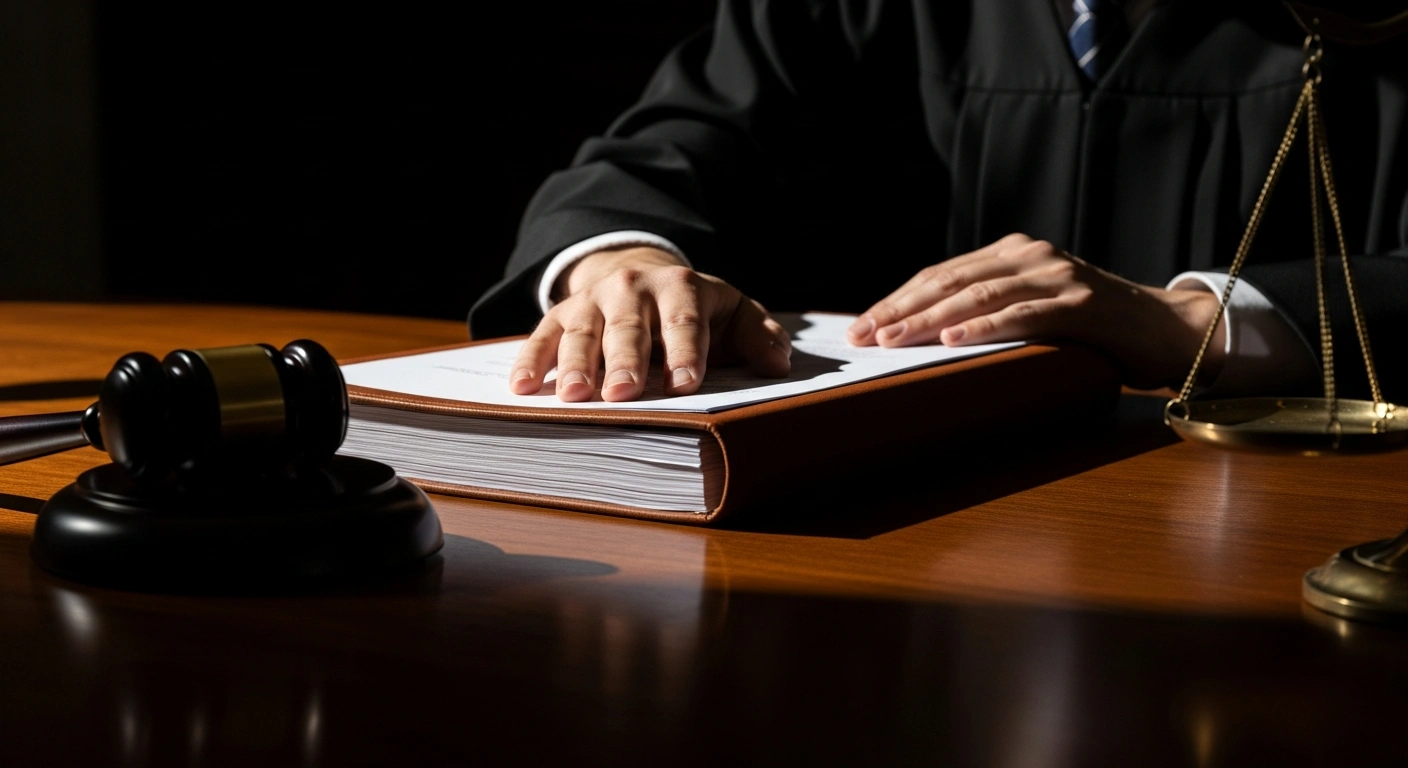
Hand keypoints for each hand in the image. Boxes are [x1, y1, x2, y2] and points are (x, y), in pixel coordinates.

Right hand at [510, 246, 791, 401]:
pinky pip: (542, 336)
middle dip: (625, 361)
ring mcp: (593, 301)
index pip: (684, 322)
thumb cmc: (694, 309)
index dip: (685, 354)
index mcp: (681, 288)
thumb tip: (778, 364)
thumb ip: (757, 336)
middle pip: (629, 328)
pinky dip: (531, 361)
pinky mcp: (561, 314)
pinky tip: (522, 388)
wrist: (639, 274)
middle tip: (623, 394)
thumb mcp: (732, 314)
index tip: (685, 386)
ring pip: (583, 332)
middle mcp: (632, 289)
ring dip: (576, 365)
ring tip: (574, 397)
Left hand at [845, 234, 1224, 388]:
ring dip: (929, 319)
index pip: (941, 274)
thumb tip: (926, 342)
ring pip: (978, 294)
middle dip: (900, 309)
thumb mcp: (1034, 311)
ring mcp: (1057, 275)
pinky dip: (983, 327)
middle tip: (862, 336)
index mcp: (1013, 254)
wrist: (1169, 330)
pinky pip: (1022, 314)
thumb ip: (991, 312)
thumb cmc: (1095, 330)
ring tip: (893, 340)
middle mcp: (1031, 256)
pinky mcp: (1080, 303)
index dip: (898, 299)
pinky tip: (951, 341)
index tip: (861, 326)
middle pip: (950, 280)